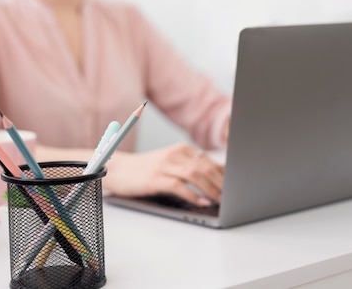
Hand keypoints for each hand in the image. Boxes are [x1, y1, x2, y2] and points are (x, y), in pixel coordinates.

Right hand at [103, 144, 223, 206]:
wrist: (117, 169)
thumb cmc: (144, 170)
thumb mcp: (169, 163)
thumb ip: (189, 167)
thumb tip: (216, 178)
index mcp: (180, 149)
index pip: (208, 160)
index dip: (224, 174)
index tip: (235, 186)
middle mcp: (174, 154)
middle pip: (205, 166)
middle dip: (221, 182)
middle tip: (232, 195)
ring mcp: (164, 165)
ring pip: (195, 175)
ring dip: (211, 189)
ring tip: (221, 200)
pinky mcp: (156, 178)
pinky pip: (179, 186)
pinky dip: (193, 195)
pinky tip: (201, 202)